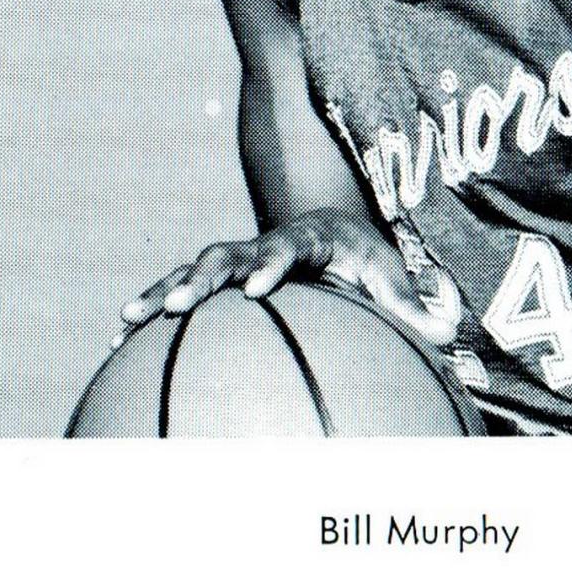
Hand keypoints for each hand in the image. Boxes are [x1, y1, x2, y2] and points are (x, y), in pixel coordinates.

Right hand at [114, 209, 456, 348]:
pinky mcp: (221, 281)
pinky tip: (121, 334)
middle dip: (205, 275)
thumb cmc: (369, 266)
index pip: (289, 245)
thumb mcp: (397, 281)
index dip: (273, 262)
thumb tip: (450, 325)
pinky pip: (182, 291)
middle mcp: (267, 243)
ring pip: (196, 268)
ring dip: (164, 288)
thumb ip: (422, 305)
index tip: (258, 288)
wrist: (335, 241)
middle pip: (230, 251)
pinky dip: (152, 305)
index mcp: (311, 237)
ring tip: (130, 315)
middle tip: (182, 302)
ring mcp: (240, 260)